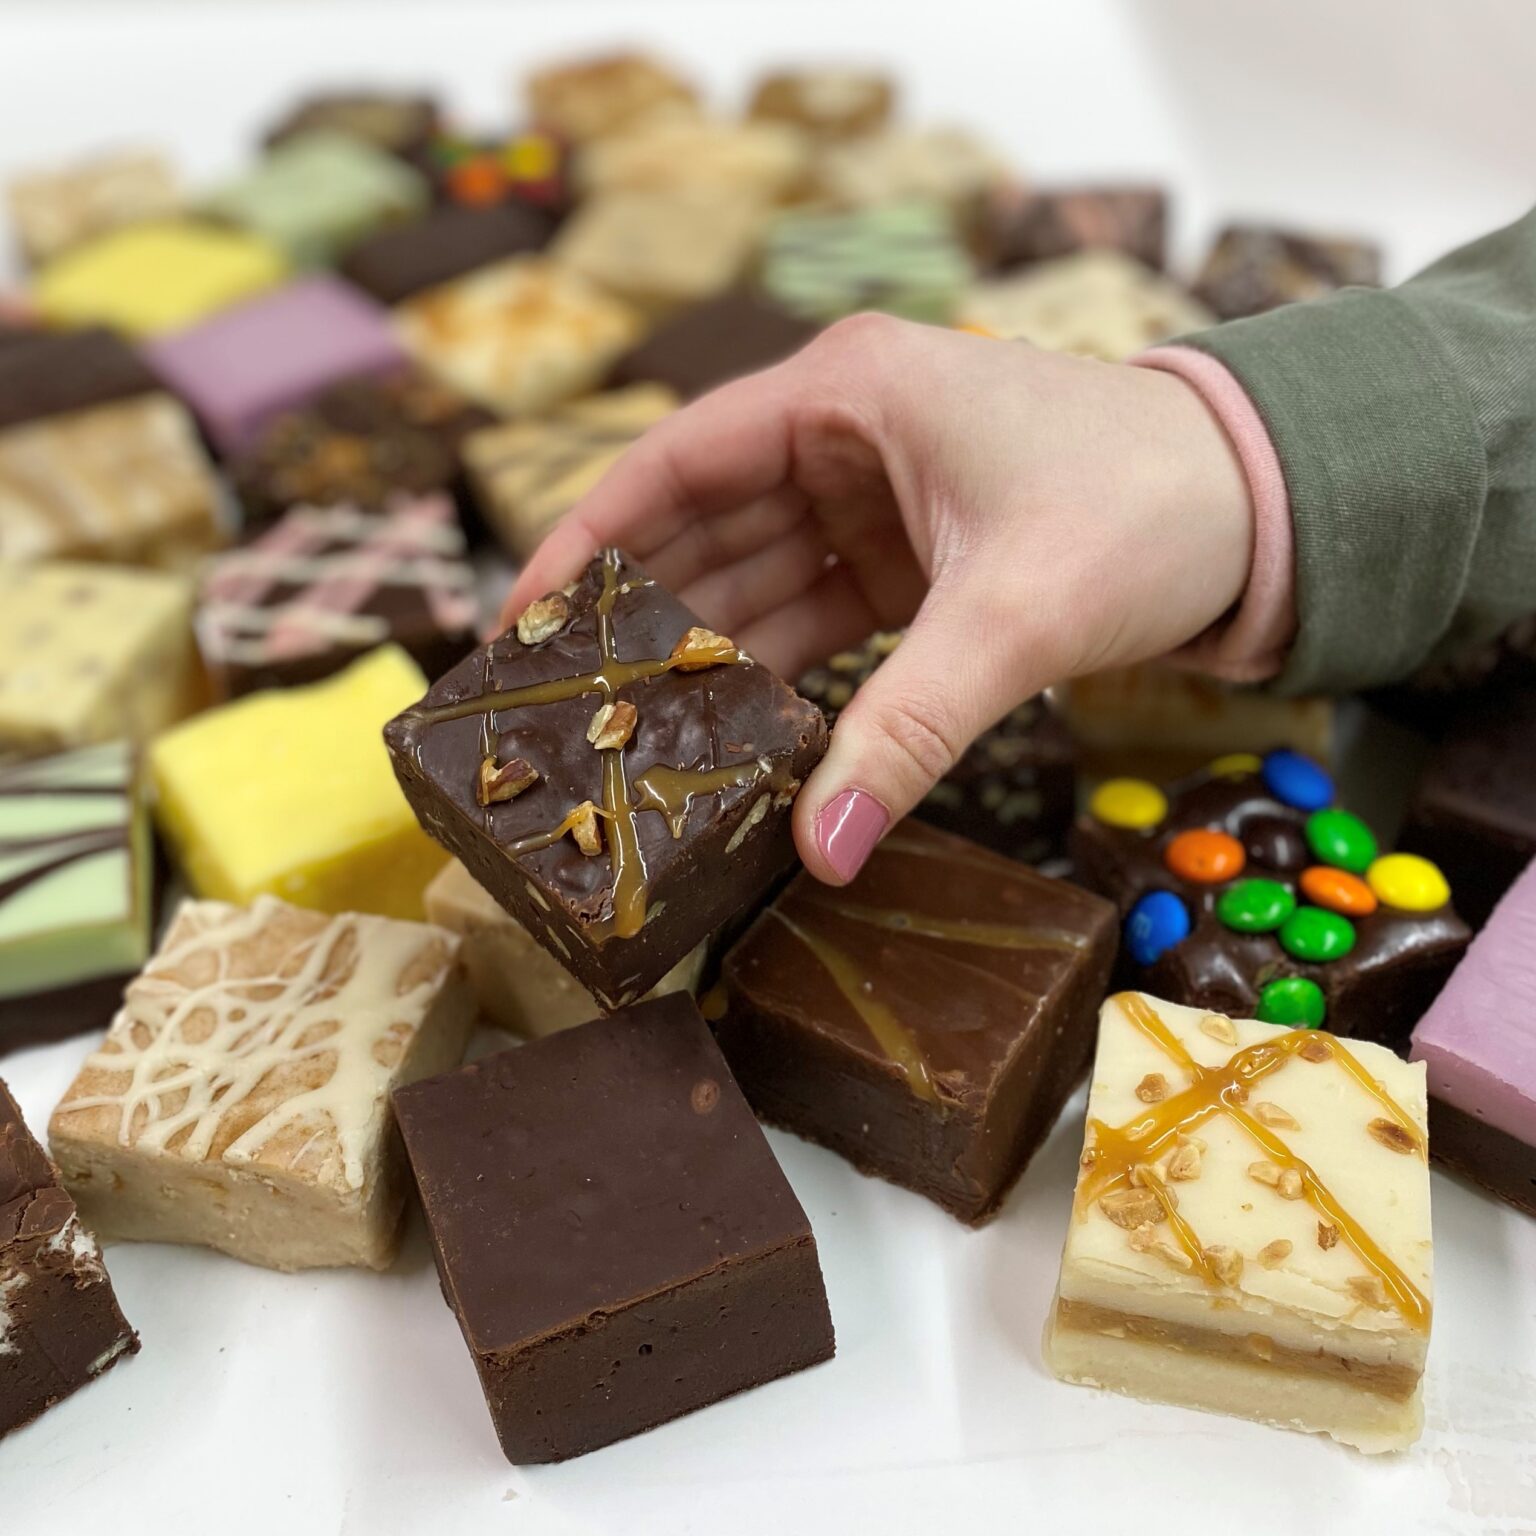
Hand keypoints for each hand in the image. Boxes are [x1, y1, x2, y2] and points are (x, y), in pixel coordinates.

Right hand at [504, 315, 1251, 884]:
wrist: (1265, 510)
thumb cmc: (1147, 508)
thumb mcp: (1012, 616)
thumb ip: (906, 731)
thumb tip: (819, 855)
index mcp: (847, 394)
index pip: (675, 464)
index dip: (587, 541)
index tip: (519, 621)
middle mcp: (846, 434)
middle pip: (703, 528)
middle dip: (641, 616)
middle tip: (568, 709)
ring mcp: (877, 497)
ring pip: (757, 578)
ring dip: (707, 656)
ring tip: (633, 740)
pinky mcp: (912, 556)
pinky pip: (816, 615)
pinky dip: (780, 672)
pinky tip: (738, 738)